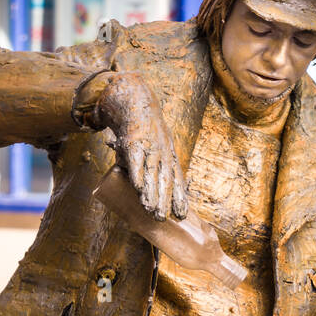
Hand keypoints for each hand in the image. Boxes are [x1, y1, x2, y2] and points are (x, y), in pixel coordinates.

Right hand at [94, 73, 186, 221]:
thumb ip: (147, 168)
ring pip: (152, 173)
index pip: (177, 179)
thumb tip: (141, 190)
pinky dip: (137, 174)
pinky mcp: (133, 140)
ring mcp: (149, 146)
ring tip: (151, 210)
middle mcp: (162, 151)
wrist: (133, 97)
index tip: (182, 215)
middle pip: (166, 180)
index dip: (179, 197)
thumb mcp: (153, 147)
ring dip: (152, 193)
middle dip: (165, 200)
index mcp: (169, 154)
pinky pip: (136, 160)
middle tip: (163, 218)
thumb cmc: (143, 128)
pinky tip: (138, 188)